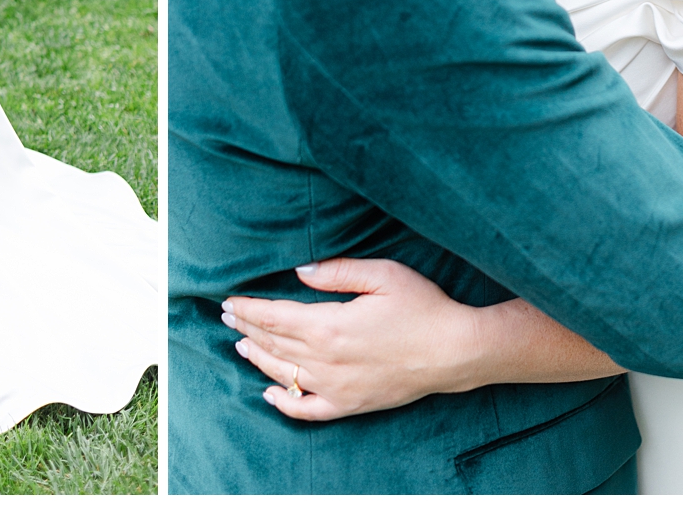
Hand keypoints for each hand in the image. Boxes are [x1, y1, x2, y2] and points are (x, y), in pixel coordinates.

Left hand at [222, 257, 484, 421]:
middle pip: (273, 344)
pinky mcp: (350, 404)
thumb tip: (299, 272)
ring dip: (257, 358)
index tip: (230, 301)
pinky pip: (307, 409)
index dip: (249, 308)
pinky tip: (269, 394)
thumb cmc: (422, 307)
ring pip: (282, 374)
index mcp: (329, 325)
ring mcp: (336, 386)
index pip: (274, 317)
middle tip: (227, 316)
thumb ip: (335, 272)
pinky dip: (283, 404)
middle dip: (246, 328)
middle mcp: (326, 360)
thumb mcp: (381, 274)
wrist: (455, 351)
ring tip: (241, 344)